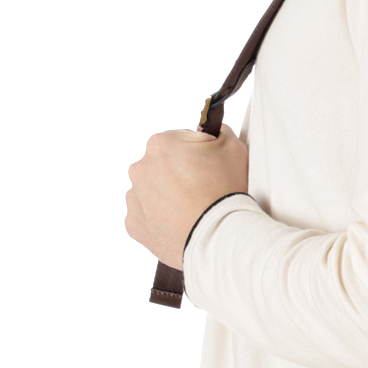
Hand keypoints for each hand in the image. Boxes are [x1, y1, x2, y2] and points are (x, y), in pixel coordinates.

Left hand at [125, 125, 249, 269]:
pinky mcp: (134, 224)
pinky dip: (160, 220)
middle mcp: (140, 168)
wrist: (219, 237)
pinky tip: (181, 223)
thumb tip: (213, 130)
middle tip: (202, 191)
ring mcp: (134, 198)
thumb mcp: (233, 147)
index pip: (178, 142)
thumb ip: (219, 131)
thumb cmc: (225, 193)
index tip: (207, 169)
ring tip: (192, 210)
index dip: (197, 155)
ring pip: (151, 192)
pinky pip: (146, 217)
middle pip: (161, 167)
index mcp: (160, 144)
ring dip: (168, 197)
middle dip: (178, 176)